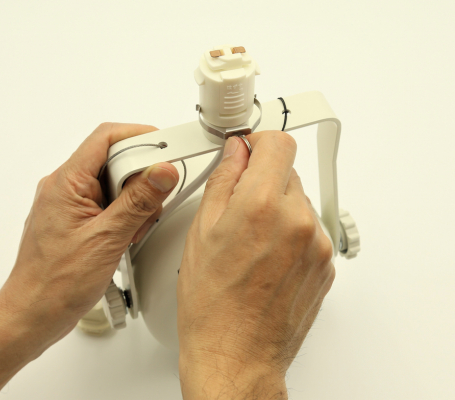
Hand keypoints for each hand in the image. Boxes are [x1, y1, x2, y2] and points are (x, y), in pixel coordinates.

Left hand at [0, 122, 179, 351]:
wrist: (35, 314)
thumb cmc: (55, 284)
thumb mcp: (106, 240)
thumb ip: (138, 202)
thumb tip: (163, 172)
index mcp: (66, 183)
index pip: (105, 137)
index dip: (139, 136)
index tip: (166, 148)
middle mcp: (66, 188)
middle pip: (113, 159)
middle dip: (140, 178)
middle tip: (154, 200)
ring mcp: (72, 204)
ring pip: (114, 182)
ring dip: (134, 201)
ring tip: (133, 229)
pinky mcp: (79, 219)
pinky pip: (109, 202)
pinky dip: (126, 214)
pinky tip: (127, 236)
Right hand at [177, 131, 334, 398]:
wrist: (235, 353)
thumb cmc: (213, 304)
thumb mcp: (202, 231)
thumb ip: (223, 180)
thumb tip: (236, 152)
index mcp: (263, 205)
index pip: (279, 144)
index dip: (259, 143)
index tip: (248, 152)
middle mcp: (297, 221)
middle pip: (288, 173)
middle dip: (264, 181)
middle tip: (239, 208)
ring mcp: (317, 245)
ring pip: (299, 203)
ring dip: (278, 209)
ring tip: (252, 242)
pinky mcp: (326, 265)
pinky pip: (310, 231)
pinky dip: (291, 234)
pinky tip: (267, 259)